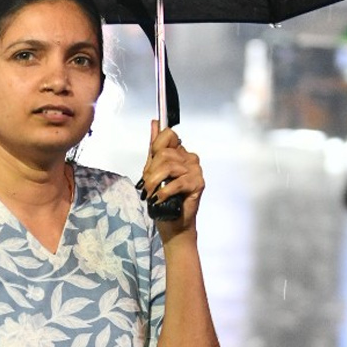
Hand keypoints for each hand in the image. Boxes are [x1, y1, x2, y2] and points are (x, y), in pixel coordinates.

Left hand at [139, 120, 203, 234]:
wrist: (173, 223)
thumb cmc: (163, 198)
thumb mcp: (153, 171)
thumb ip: (154, 147)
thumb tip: (155, 123)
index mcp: (179, 152)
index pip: (168, 135)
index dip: (156, 147)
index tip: (150, 163)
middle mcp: (189, 158)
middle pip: (165, 152)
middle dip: (151, 171)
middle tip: (147, 186)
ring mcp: (195, 170)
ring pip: (169, 165)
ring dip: (154, 182)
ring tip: (152, 194)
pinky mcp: (198, 183)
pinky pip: (176, 181)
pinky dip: (164, 191)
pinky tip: (160, 198)